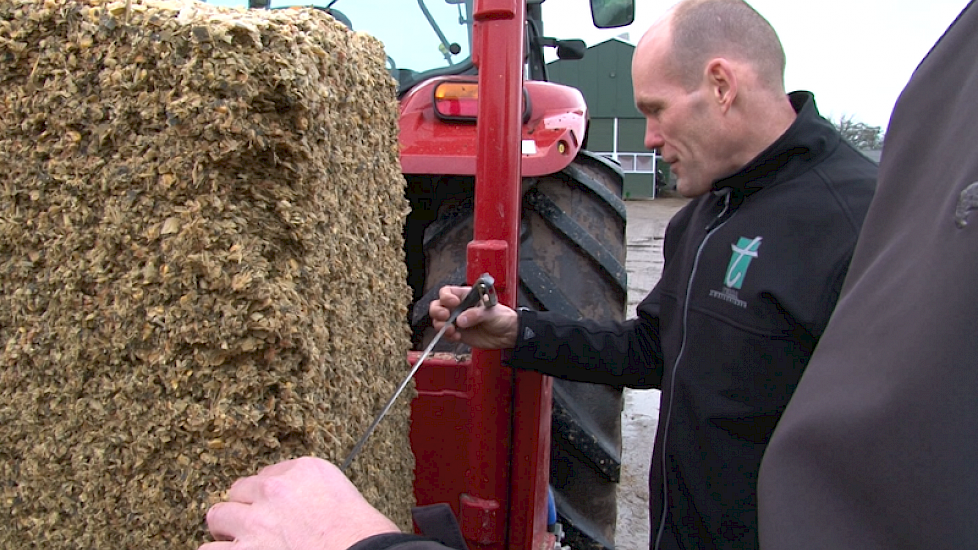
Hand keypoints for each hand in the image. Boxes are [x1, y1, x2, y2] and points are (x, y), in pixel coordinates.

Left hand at [200, 457, 399, 549]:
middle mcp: (274, 490)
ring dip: (226, 529)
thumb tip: (302, 504)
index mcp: (303, 470)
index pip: (271, 474)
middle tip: (256, 524)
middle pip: (240, 489)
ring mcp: (256, 522)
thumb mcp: (345, 494)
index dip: (272, 494)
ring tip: (235, 541)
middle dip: (246, 506)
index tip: (277, 506)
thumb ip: (315, 491)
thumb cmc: (361, 533)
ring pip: (218, 516)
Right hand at [429, 286, 518, 349]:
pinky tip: (457, 337)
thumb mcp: (491, 312)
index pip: (448, 292)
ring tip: (451, 330)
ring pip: (439, 320)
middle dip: (438, 311)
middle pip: (438, 305)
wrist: (508, 334)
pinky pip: (446, 334)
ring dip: (441, 325)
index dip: (446, 296)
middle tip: (445, 317)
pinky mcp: (459, 333)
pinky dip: (448, 336)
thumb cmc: (502, 317)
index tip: (453, 303)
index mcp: (466, 296)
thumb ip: (476, 314)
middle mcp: (459, 307)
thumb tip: (460, 319)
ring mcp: (458, 321)